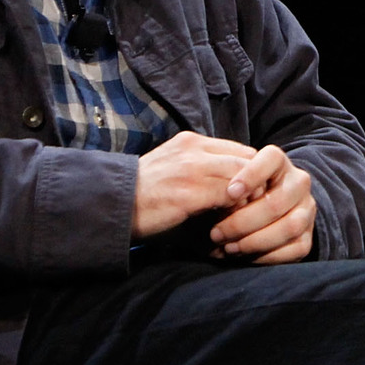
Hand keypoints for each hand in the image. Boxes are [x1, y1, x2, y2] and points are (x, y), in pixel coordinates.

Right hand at [132, 131, 255, 238]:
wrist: (109, 205)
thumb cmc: (143, 194)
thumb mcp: (174, 169)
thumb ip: (201, 168)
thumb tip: (234, 184)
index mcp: (191, 141)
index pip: (239, 149)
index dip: (250, 172)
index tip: (249, 194)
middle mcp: (194, 149)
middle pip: (246, 159)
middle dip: (256, 183)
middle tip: (254, 207)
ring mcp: (192, 168)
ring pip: (242, 175)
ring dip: (248, 197)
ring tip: (243, 217)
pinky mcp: (189, 191)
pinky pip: (229, 196)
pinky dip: (235, 210)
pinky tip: (230, 223)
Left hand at [209, 144, 316, 264]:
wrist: (259, 216)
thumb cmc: (235, 198)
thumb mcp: (228, 186)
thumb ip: (223, 187)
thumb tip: (213, 197)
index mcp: (279, 163)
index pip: (272, 159)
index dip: (252, 174)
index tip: (229, 193)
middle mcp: (298, 183)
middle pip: (277, 202)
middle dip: (242, 222)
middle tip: (216, 234)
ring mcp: (306, 211)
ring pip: (290, 226)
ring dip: (254, 241)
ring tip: (228, 247)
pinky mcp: (307, 238)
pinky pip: (294, 249)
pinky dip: (266, 256)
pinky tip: (245, 256)